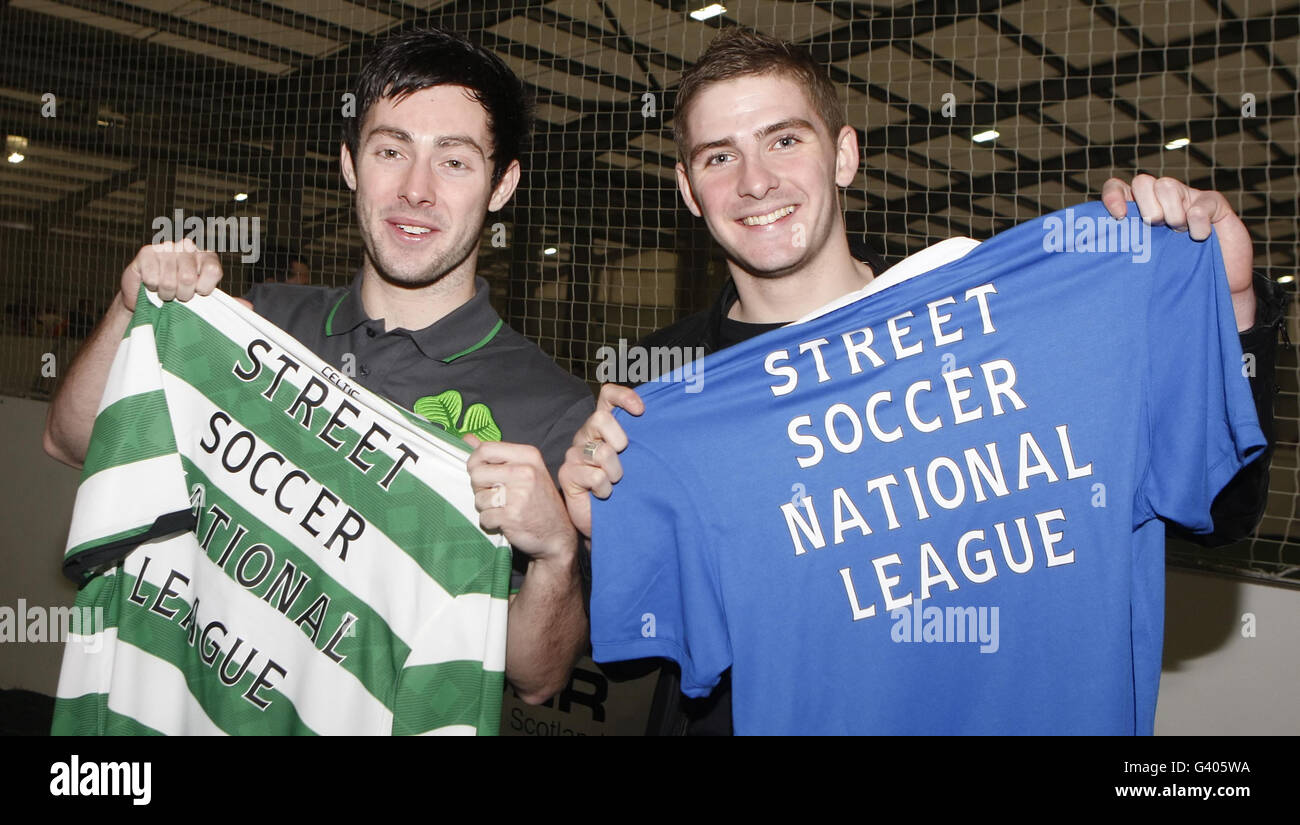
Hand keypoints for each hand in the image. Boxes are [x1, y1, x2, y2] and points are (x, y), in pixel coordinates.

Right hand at [120, 238, 223, 311]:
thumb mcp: (207, 300)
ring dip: (166, 293)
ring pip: (168, 281)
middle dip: (183, 295)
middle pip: (188, 278)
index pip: (212, 270)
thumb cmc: (183, 295)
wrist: (150, 296)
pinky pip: (151, 278)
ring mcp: (166, 247)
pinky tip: (153, 284)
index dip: (204, 288)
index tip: (199, 292)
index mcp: (207, 256)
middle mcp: (188, 247)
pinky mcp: (146, 252)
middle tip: (179, 295)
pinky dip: (152, 288)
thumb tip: (250, 307)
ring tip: (166, 291)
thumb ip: (228, 303)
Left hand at [465, 436, 576, 561]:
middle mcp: (525, 471)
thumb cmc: (539, 501)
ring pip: (478, 498)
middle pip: (477, 473)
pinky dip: (491, 522)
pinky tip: (506, 521)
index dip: (475, 462)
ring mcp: (519, 494)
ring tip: (504, 508)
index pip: (486, 448)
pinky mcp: (512, 516)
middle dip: (480, 488)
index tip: (481, 472)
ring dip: (486, 507)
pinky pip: (484, 517)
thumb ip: (495, 454)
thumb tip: (467, 438)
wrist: (557, 534)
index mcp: (528, 456)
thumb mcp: (525, 470)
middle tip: (495, 495)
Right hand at [557, 384, 644, 537]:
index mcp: (604, 427)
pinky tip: (603, 495)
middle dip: (619, 440)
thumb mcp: (638, 461)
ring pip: (601, 452)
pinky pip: (595, 476)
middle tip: (624, 458)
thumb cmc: (626, 489)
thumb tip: (665, 423)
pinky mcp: (567, 474)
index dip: (623, 396)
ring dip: (616, 473)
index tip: (640, 411)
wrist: (608, 521)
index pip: (607, 396)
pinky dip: (606, 489)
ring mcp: (574, 454)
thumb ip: (643, 440)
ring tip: (615, 483)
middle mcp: (587, 436)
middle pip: (600, 418)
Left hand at [1102, 174, 1255, 329]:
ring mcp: (1187, 198)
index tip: (1118, 216)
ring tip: (1178, 233)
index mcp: (1138, 211)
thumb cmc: (1174, 275)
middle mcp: (1160, 200)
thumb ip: (1123, 250)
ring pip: (1167, 186)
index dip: (1113, 196)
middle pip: (1142, 182)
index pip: (1117, 188)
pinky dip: (1198, 220)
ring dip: (1170, 212)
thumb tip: (1092, 253)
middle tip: (1155, 227)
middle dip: (1145, 206)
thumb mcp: (1143, 263)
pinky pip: (1201, 201)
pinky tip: (1199, 236)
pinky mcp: (1213, 204)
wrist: (1216, 286)